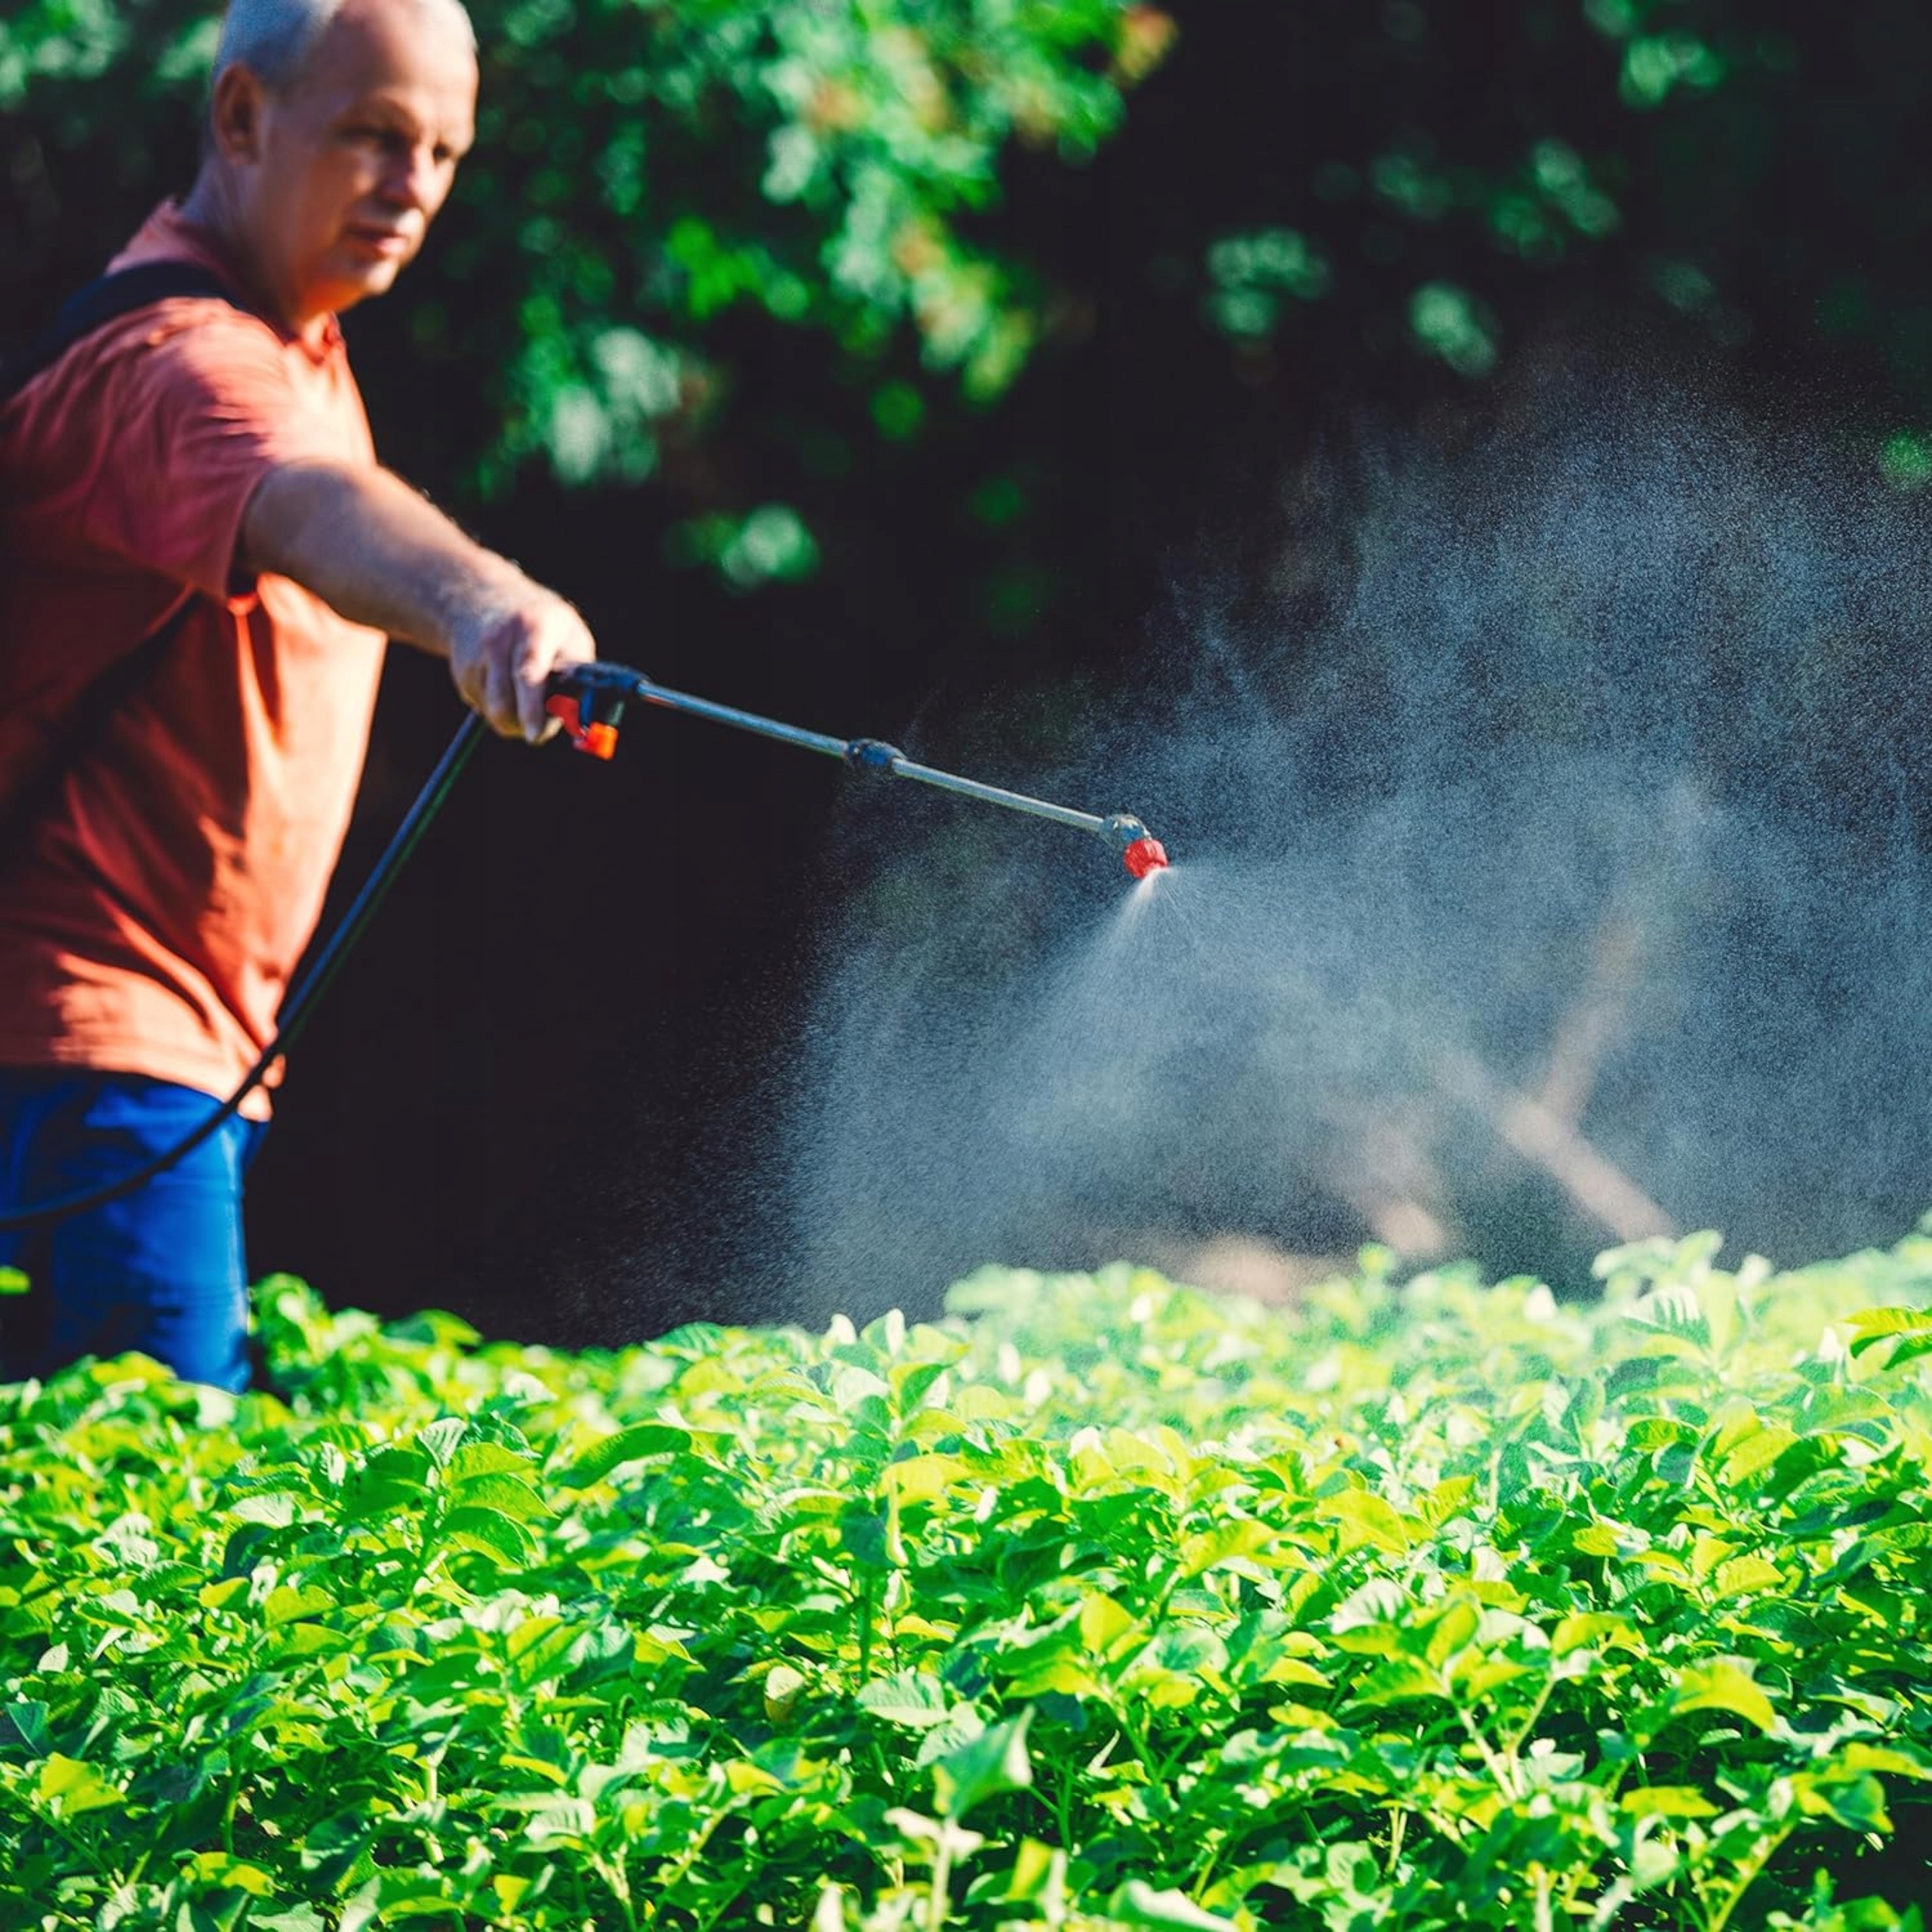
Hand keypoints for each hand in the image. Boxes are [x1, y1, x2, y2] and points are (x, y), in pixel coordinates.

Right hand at [445, 576, 596, 743]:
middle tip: (535, 734)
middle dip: (521, 724)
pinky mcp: (463, 673)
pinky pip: (484, 707)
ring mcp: (475, 656)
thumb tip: (580, 714)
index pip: (529, 673)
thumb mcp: (569, 635)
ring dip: (513, 719)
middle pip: (504, 700)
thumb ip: (577, 672)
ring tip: (528, 700)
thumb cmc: (542, 625)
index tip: (535, 735)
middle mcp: (498, 640)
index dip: (532, 708)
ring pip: (494, 711)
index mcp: (533, 628)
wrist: (481, 597)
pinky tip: (506, 684)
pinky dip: (499, 707)